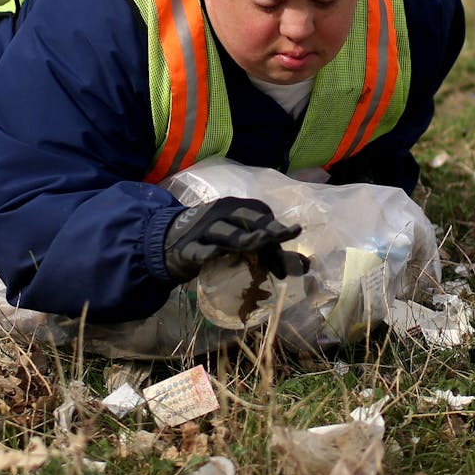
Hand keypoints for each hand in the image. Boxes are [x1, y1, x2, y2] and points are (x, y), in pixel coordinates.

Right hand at [163, 197, 309, 282]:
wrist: (168, 242)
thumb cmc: (214, 240)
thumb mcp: (241, 241)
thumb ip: (271, 251)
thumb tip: (306, 266)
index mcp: (236, 208)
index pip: (261, 214)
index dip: (277, 229)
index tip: (291, 239)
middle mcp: (220, 214)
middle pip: (246, 219)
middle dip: (265, 229)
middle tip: (282, 237)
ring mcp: (202, 230)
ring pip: (224, 233)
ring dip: (242, 238)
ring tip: (259, 243)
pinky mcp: (186, 248)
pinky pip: (197, 250)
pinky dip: (205, 253)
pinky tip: (213, 257)